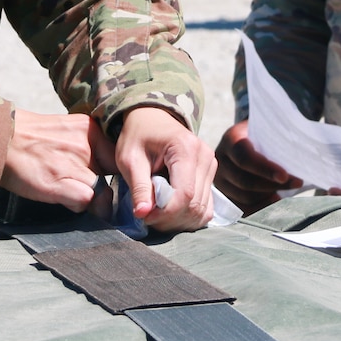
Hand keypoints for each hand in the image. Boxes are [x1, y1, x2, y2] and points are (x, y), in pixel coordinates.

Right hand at [1, 109, 116, 210]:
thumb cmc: (29, 138)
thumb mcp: (66, 131)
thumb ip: (87, 148)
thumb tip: (104, 173)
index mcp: (90, 129)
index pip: (119, 156)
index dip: (119, 174)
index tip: (114, 184)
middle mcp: (87, 145)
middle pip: (116, 176)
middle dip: (111, 191)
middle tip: (102, 199)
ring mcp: (74, 164)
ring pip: (103, 192)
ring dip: (95, 203)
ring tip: (78, 199)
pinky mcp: (60, 183)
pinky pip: (85, 201)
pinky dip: (78, 207)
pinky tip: (64, 200)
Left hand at [117, 107, 216, 231]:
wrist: (151, 120)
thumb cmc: (137, 137)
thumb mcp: (129, 159)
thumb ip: (138, 187)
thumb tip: (143, 214)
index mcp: (185, 148)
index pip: (184, 193)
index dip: (165, 213)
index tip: (144, 215)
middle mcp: (204, 156)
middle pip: (195, 204)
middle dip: (170, 218)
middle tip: (147, 215)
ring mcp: (211, 165)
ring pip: (202, 209)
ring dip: (178, 220)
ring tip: (156, 213)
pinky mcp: (210, 175)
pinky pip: (206, 207)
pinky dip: (188, 216)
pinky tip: (170, 212)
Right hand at [214, 119, 302, 215]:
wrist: (248, 138)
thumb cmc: (264, 134)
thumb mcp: (269, 128)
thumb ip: (280, 137)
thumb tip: (304, 152)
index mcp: (231, 139)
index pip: (244, 157)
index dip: (265, 169)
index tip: (285, 176)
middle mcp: (220, 159)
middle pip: (244, 181)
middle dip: (272, 185)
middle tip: (297, 183)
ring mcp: (219, 179)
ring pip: (244, 196)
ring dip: (267, 197)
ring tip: (284, 193)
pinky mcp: (223, 194)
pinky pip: (240, 208)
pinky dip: (259, 208)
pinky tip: (273, 201)